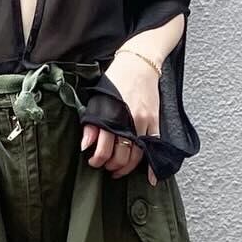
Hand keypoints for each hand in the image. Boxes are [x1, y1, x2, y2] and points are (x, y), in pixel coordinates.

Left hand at [81, 51, 159, 185]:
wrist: (139, 64)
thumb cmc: (116, 80)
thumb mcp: (98, 99)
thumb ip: (92, 123)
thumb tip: (86, 145)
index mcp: (112, 116)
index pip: (104, 149)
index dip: (98, 160)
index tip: (94, 162)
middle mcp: (128, 121)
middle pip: (121, 155)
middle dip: (112, 166)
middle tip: (107, 168)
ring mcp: (144, 122)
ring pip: (137, 154)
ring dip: (127, 167)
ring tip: (119, 170)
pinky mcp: (155, 120)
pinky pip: (155, 146)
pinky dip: (153, 164)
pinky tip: (151, 178)